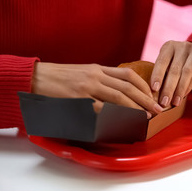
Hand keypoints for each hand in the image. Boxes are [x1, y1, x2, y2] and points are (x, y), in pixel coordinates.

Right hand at [31, 63, 163, 116]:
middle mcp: (96, 75)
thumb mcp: (82, 73)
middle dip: (146, 98)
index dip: (143, 85)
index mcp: (98, 68)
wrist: (34, 77)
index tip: (152, 95)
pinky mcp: (78, 97)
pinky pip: (101, 108)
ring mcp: (87, 86)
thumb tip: (117, 93)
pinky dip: (114, 115)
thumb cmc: (58, 78)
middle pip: (128, 86)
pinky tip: (122, 122)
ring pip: (119, 96)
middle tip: (157, 109)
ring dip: (135, 107)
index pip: (128, 75)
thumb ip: (99, 80)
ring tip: (146, 117)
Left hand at [151, 41, 191, 106]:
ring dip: (180, 90)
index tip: (154, 89)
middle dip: (168, 88)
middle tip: (163, 102)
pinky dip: (189, 86)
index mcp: (169, 46)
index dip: (157, 75)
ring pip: (186, 73)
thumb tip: (153, 94)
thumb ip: (163, 73)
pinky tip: (184, 96)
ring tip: (175, 102)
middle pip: (174, 70)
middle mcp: (182, 47)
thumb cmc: (180, 60)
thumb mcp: (170, 60)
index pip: (162, 61)